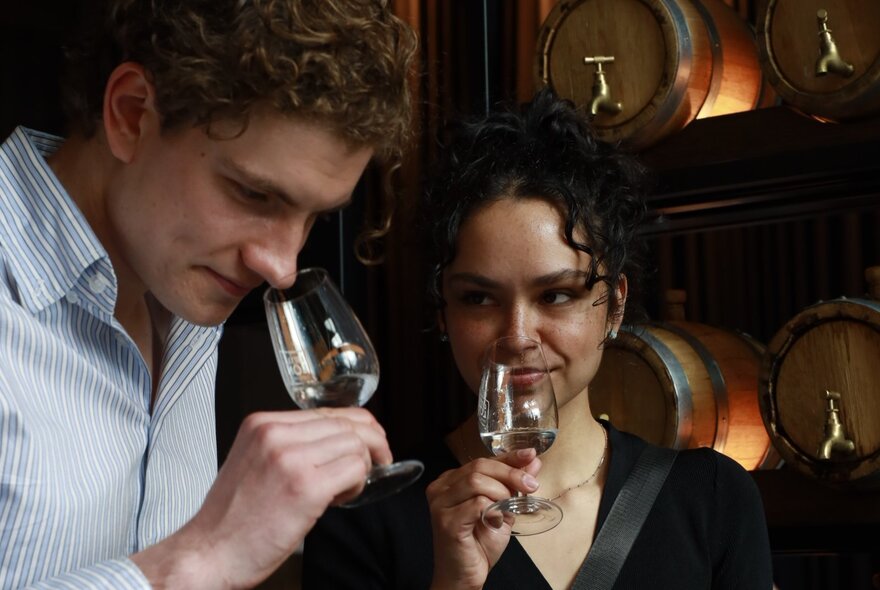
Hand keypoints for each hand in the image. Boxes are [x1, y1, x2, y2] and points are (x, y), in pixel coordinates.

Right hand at [132, 408, 391, 588]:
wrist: (209, 553)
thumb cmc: (233, 517)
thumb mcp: (254, 461)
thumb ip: (289, 444)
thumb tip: (336, 439)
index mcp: (262, 423)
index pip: (328, 411)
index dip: (357, 426)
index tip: (367, 442)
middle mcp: (276, 433)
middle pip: (347, 422)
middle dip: (372, 441)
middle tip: (380, 461)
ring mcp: (291, 458)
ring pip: (355, 444)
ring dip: (362, 467)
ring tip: (345, 489)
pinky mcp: (305, 486)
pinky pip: (355, 469)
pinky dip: (358, 483)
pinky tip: (341, 498)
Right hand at [426, 449, 540, 589]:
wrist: (464, 576)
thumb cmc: (479, 544)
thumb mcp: (502, 509)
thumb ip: (514, 485)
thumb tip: (532, 462)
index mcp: (451, 481)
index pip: (482, 460)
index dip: (509, 457)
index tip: (530, 455)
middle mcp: (441, 488)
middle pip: (479, 466)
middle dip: (510, 474)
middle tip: (530, 486)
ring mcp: (440, 504)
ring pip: (477, 481)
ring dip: (501, 492)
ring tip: (507, 509)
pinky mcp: (446, 521)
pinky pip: (476, 503)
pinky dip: (493, 509)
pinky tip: (495, 521)